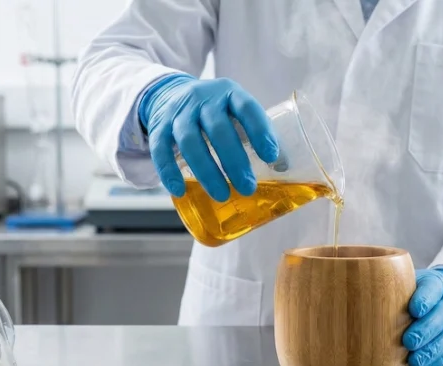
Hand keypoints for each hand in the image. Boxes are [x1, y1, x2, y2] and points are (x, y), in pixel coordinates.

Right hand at [138, 75, 278, 200]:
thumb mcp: (235, 111)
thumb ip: (254, 133)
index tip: (271, 156)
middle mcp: (203, 99)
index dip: (259, 131)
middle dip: (234, 161)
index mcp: (229, 92)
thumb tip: (283, 167)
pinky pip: (160, 149)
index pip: (247, 108)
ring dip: (206, 171)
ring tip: (222, 196)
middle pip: (218, 129)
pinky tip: (180, 190)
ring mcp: (178, 112)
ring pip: (189, 141)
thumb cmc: (216, 111)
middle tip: (248, 188)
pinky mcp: (159, 126)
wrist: (171, 92)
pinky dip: (169, 171)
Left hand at [402, 268, 442, 365]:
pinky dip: (439, 359)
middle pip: (442, 315)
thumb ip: (394, 287)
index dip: (425, 299)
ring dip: (432, 350)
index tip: (413, 310)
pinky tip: (425, 364)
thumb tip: (365, 296)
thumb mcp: (410, 282)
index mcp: (437, 284)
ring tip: (415, 360)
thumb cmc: (419, 292)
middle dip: (426, 330)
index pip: (433, 288)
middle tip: (409, 341)